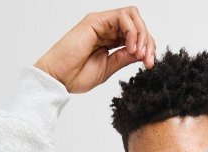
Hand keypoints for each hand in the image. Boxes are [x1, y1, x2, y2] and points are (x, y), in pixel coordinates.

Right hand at [34, 7, 156, 93]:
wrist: (58, 78)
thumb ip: (123, 58)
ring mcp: (101, 23)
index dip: (147, 48)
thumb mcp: (108, 68)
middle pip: (137, 24)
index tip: (149, 64)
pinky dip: (132, 31)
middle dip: (148, 41)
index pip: (136, 37)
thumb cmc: (76, 76)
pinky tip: (131, 47)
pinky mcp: (96, 20)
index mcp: (110, 41)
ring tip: (139, 53)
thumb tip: (141, 53)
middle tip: (148, 60)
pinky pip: (122, 16)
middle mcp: (107, 29)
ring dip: (142, 34)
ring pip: (132, 16)